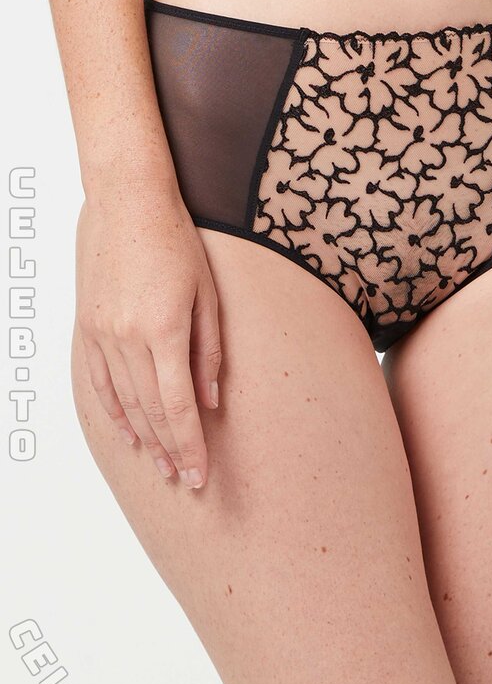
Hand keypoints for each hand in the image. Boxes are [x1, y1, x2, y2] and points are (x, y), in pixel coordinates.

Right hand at [75, 186, 221, 488]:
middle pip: (150, 413)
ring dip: (144, 438)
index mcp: (164, 331)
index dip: (191, 446)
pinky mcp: (88, 326)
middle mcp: (128, 338)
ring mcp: (102, 334)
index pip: (178, 408)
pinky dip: (114, 411)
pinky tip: (128, 432)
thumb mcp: (207, 294)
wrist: (127, 203)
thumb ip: (209, 351)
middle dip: (171, 451)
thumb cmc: (177, 241)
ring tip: (161, 465)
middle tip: (185, 481)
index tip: (200, 474)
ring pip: (124, 402)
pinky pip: (98, 381)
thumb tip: (211, 400)